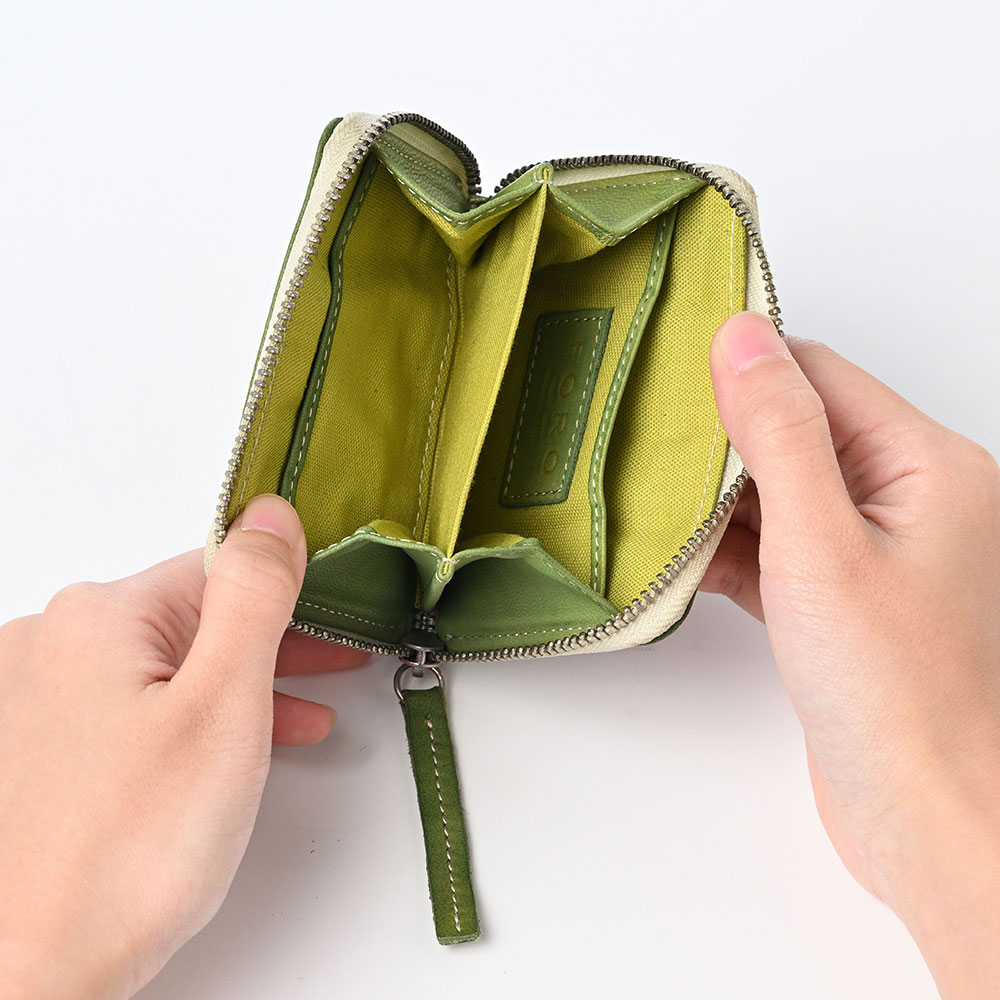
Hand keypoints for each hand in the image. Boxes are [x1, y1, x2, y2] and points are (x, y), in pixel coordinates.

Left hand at [0, 495, 367, 998]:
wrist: (39, 974)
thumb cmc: (130, 851)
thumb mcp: (225, 703)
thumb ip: (255, 596)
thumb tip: (271, 515)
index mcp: (96, 617)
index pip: (219, 570)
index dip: (291, 595)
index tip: (340, 617)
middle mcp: (53, 643)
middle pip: (194, 618)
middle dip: (275, 642)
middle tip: (341, 660)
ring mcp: (39, 698)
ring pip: (170, 665)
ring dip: (244, 684)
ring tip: (305, 714)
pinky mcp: (43, 746)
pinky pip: (138, 706)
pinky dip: (196, 718)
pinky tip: (239, 747)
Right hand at [700, 312, 999, 997]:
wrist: (925, 819)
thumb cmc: (900, 696)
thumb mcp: (821, 544)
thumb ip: (780, 435)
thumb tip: (742, 339)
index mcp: (924, 466)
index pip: (819, 376)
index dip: (744, 367)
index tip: (669, 367)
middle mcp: (905, 498)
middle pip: (794, 430)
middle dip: (719, 436)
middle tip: (642, 434)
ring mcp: (869, 550)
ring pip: (774, 491)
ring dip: (713, 498)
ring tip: (647, 499)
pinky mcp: (837, 597)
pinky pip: (769, 546)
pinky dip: (722, 549)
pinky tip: (675, 557)